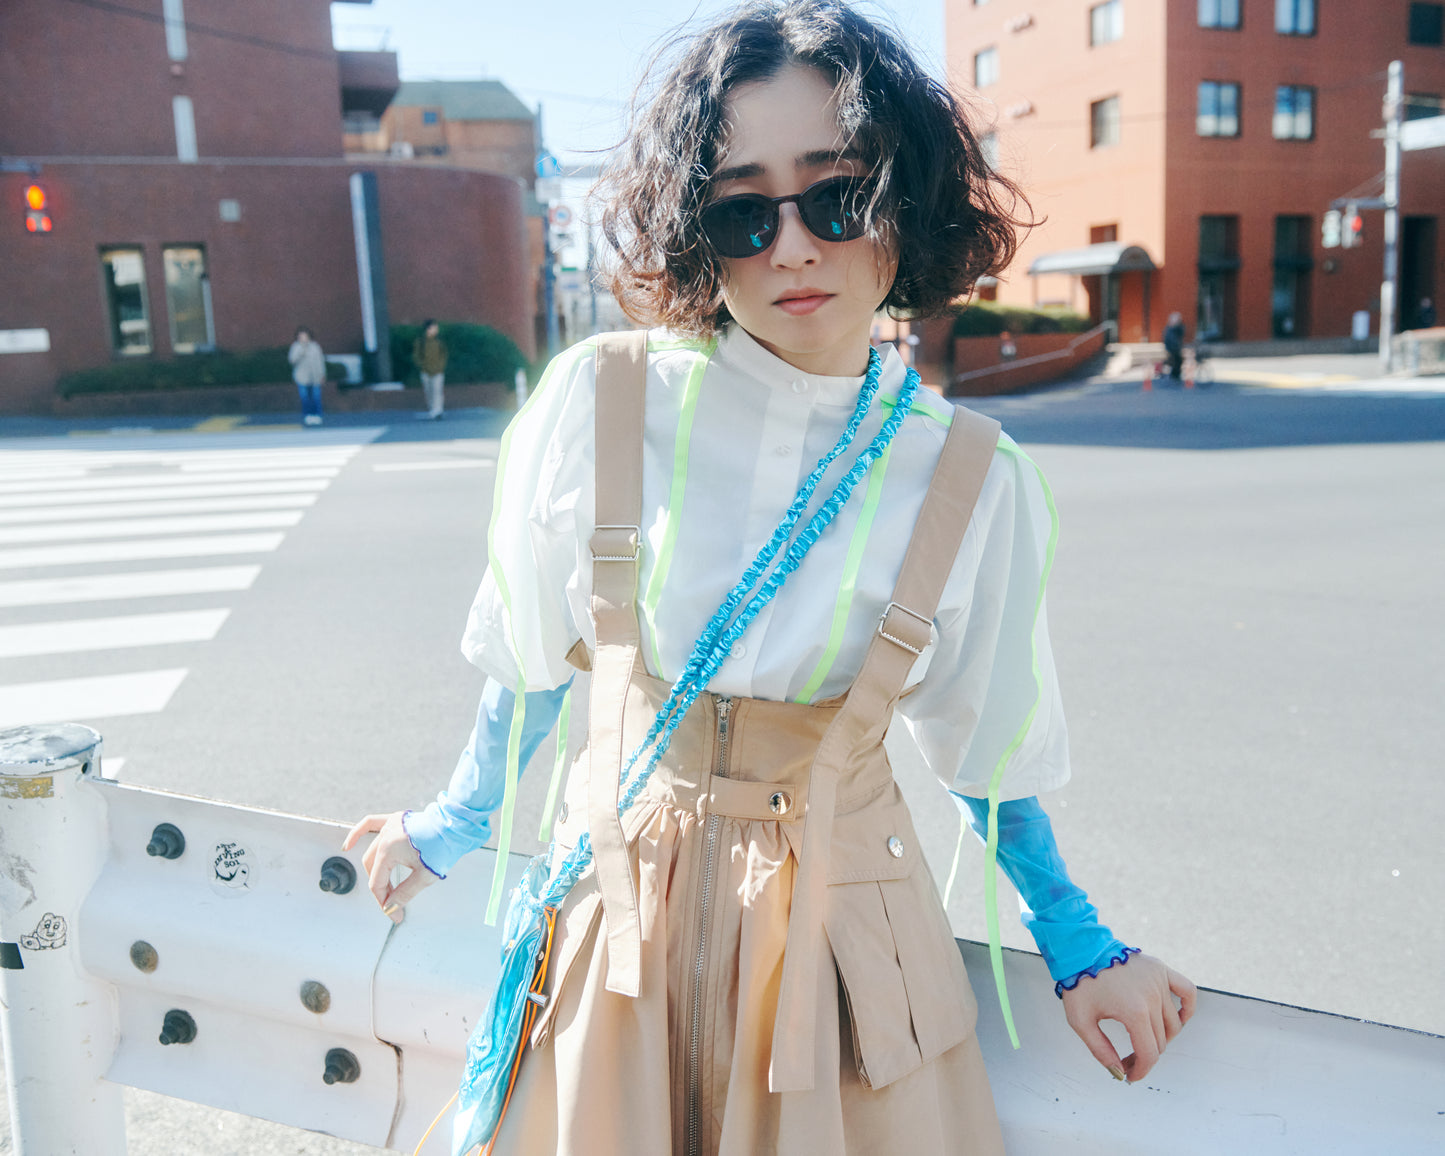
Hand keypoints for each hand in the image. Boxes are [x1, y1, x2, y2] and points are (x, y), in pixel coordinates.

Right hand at [342, 811, 437, 923]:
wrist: (456, 825)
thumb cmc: (443, 846)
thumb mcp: (425, 876)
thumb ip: (405, 893)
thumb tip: (391, 907)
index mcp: (388, 849)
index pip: (377, 882)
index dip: (384, 901)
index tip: (394, 914)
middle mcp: (384, 835)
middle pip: (373, 868)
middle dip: (382, 888)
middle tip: (394, 903)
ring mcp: (389, 825)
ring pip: (372, 851)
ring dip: (376, 869)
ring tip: (383, 887)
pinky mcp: (395, 820)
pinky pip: (370, 824)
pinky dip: (357, 834)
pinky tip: (349, 845)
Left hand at [1060, 953, 1195, 1082]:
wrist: (1080, 949)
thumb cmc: (1079, 983)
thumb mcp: (1080, 1021)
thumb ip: (1100, 1050)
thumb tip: (1118, 1072)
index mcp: (1134, 1012)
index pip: (1149, 1054)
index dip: (1141, 1070)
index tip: (1130, 1075)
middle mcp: (1152, 997)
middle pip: (1161, 1042)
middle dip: (1144, 1056)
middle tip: (1126, 1058)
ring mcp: (1159, 981)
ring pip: (1173, 1024)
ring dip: (1162, 1038)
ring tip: (1142, 1039)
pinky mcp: (1161, 969)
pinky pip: (1188, 991)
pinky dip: (1187, 1008)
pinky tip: (1177, 1018)